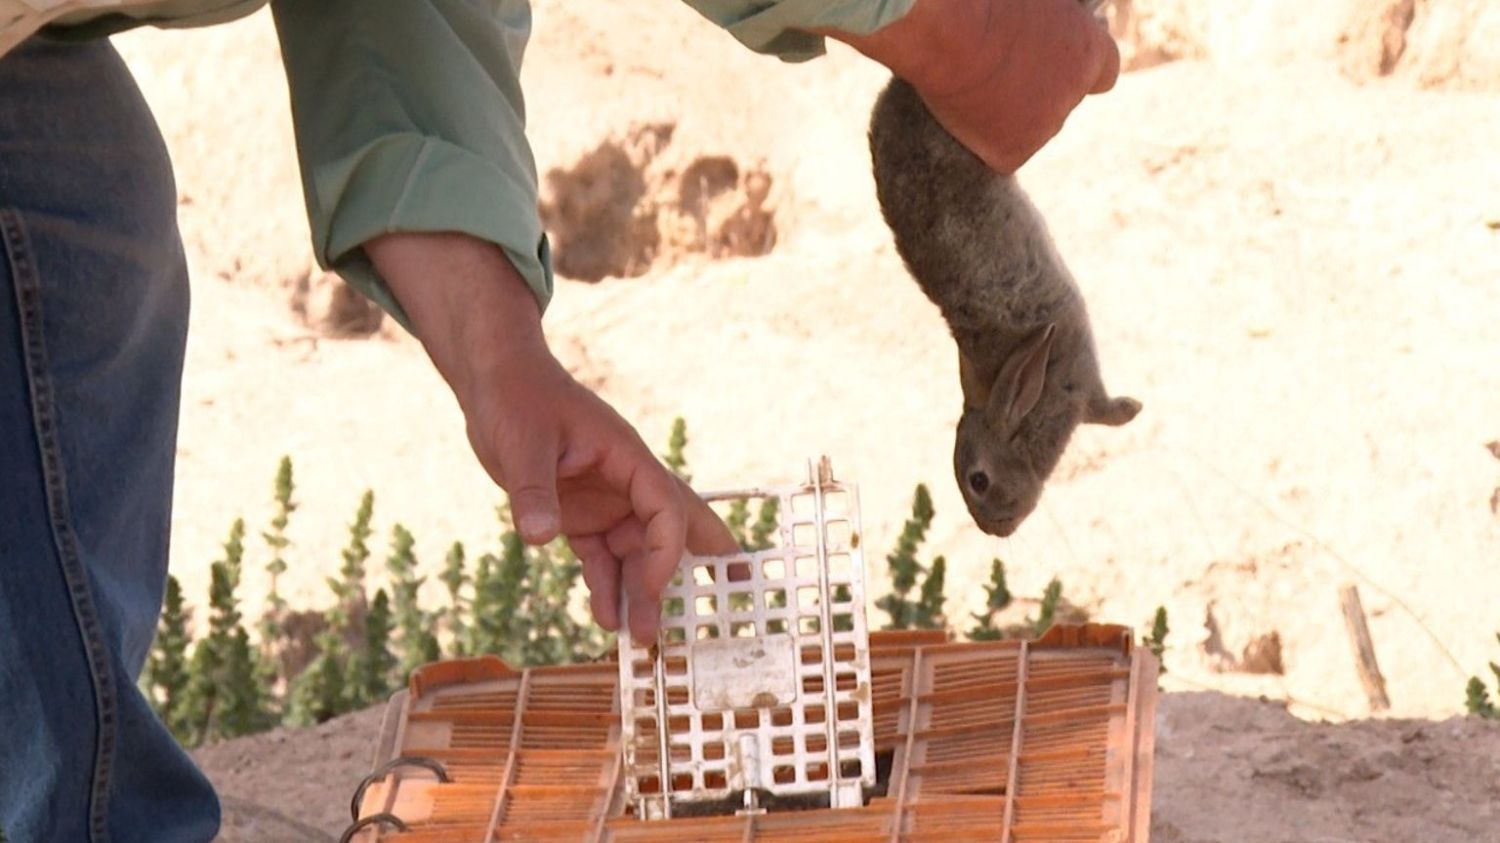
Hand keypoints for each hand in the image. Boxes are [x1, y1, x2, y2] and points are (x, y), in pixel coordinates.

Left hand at [366, 232, 737, 641]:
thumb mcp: (521, 444)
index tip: (653, 588)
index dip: (666, 550)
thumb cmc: (516, 397)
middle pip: (669, 529)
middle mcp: (624, 482)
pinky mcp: (579, 514)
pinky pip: (601, 556)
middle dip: (687, 569)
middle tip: (719, 603)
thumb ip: (532, 491)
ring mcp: (605, 500)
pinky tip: (606, 618)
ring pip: (634, 552)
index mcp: (626, 457)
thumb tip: (538, 538)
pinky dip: (606, 586)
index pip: (664, 507)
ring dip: (639, 592)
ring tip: (641, 639)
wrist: (495, 383)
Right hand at [831, 0, 1119, 173]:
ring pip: (1029, 127)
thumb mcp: (1037, 1)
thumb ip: (1052, 17)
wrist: (948, 31)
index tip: (1054, 64)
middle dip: (1035, 91)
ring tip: (973, 81)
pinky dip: (983, 137)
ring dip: (1008, 113)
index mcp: (1090, 49)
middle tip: (996, 69)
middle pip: (1059, 102)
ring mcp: (1045, 126)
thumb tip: (1042, 32)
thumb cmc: (984, 1)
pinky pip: (1000, 151)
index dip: (1076, 71)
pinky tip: (964, 108)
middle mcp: (1074, 93)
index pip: (1103, 74)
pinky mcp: (1012, 153)